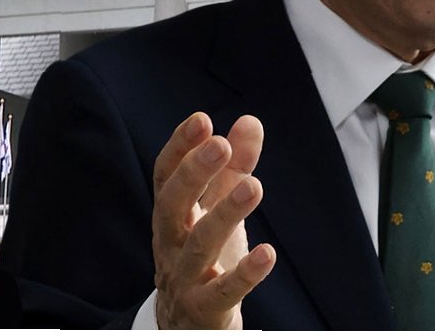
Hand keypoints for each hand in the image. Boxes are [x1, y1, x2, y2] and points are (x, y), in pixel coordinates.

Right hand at [152, 112, 274, 328]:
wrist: (188, 325)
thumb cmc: (204, 257)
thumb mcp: (218, 210)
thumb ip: (235, 168)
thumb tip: (249, 121)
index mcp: (172, 215)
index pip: (165, 177)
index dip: (179, 148)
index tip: (202, 119)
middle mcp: (170, 243)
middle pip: (172, 205)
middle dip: (195, 173)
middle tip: (220, 144)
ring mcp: (184, 277)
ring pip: (198, 245)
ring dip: (225, 215)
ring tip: (254, 186)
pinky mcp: (204, 308)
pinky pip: (223, 291)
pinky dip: (245, 274)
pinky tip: (268, 253)